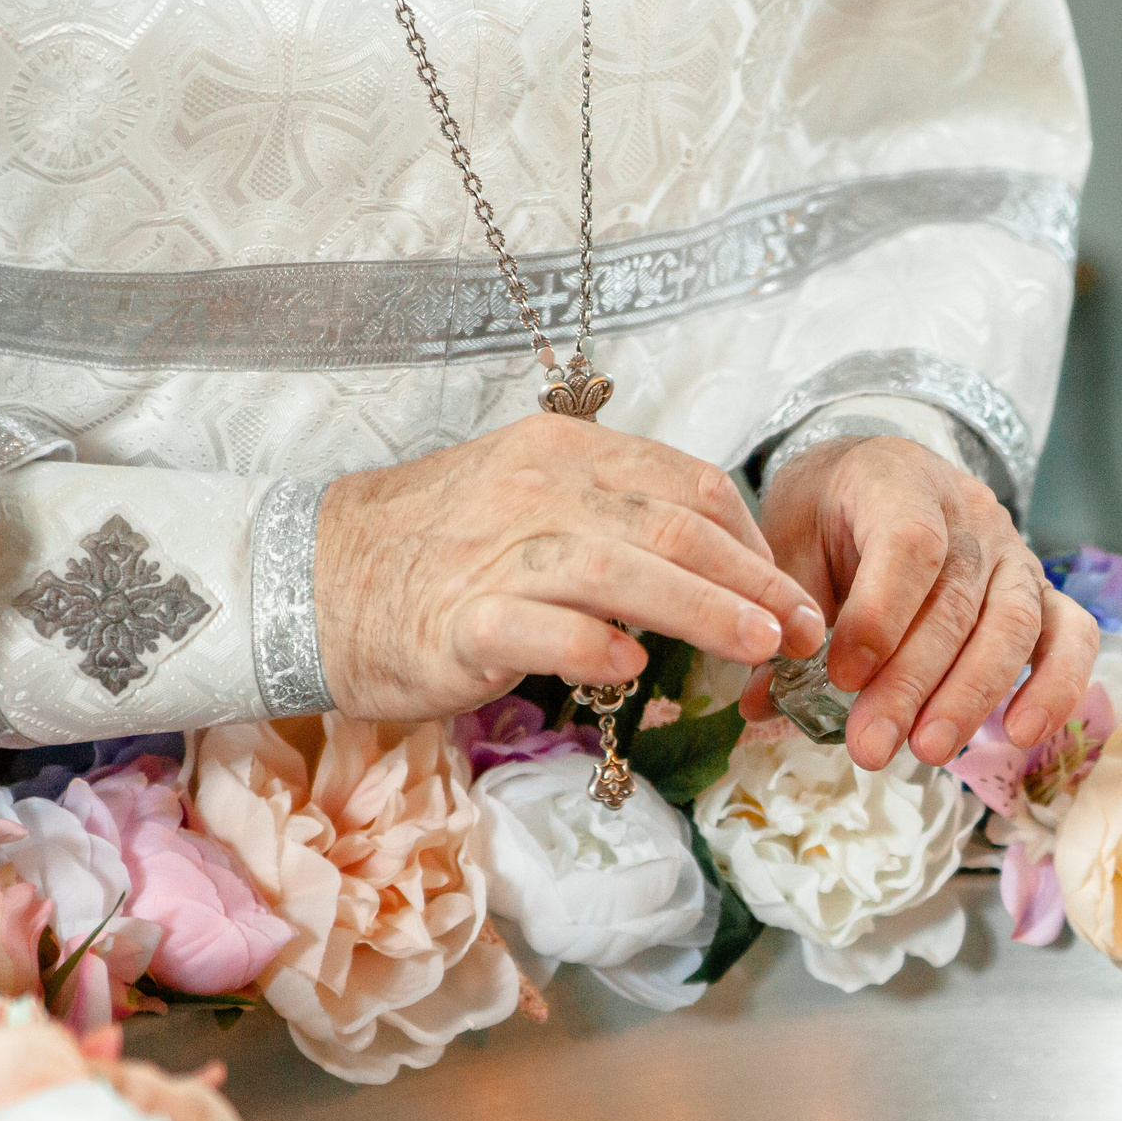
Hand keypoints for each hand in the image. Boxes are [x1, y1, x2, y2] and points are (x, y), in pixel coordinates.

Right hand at [314, 413, 826, 721]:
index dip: (755, 539)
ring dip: (709, 610)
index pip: (691, 484)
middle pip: (678, 527)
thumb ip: (618, 517)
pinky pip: (545, 628)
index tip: (789, 590)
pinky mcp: (463, 620)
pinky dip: (600, 645)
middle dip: (758, 580)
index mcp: (566, 454)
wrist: (313, 577)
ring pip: (629, 570)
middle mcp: (541, 492)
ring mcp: (499, 554)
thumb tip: (715, 559)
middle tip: (808, 628)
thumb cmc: (439, 550)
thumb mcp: (533, 501)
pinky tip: (638, 667)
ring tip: (762, 646)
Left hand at [747, 436, 1097, 769]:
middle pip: (956, 600)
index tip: (842, 675)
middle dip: (912, 683)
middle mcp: (971, 515)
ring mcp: (1015, 554)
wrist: (875, 476)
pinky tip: (1020, 732)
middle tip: (871, 747)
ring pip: (1012, 624)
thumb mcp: (788, 544)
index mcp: (900, 482)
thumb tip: (763, 705)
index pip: (909, 544)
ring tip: (928, 752)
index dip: (880, 614)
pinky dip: (1057, 685)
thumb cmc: (829, 512)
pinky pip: (1071, 635)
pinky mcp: (1042, 593)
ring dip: (971, 696)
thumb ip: (785, 616)